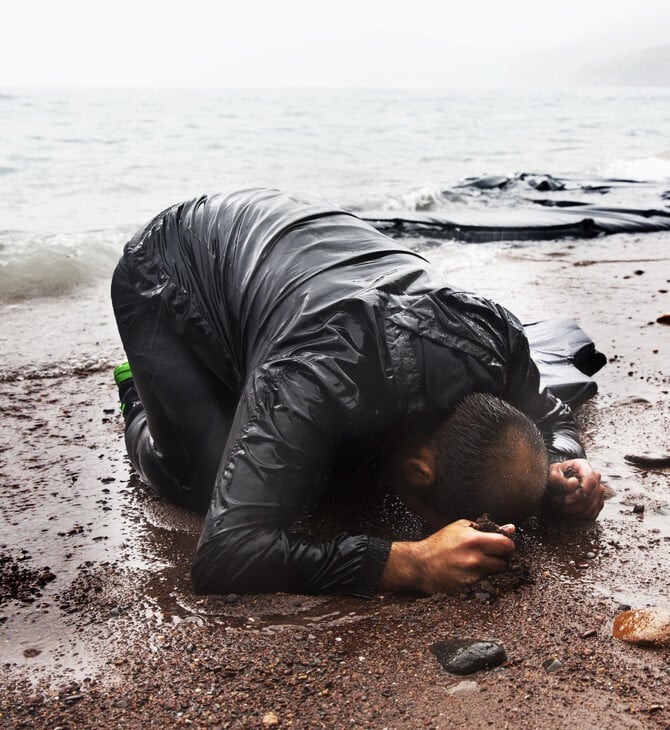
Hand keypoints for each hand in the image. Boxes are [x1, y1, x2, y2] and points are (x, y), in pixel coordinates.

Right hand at [380, 519, 515, 594]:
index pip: (507, 545)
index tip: (502, 545)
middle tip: (490, 554)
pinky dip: (482, 578)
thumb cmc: (440, 543)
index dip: (507, 544)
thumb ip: (485, 527)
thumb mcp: (460, 527)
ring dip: (491, 568)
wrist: (420, 564)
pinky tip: (470, 572)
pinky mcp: (469, 588)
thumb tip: (510, 528)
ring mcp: (472, 576)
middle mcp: (475, 559)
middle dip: (500, 557)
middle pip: (504, 561)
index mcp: (474, 540)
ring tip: (477, 563)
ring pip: (496, 573)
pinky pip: (485, 583)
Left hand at [546, 458, 603, 520]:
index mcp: (584, 466)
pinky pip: (592, 513)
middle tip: (562, 505)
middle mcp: (595, 477)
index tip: (566, 499)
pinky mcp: (598, 502)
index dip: (579, 493)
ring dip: (576, 511)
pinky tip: (570, 512)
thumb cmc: (556, 475)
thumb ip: (560, 478)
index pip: (590, 480)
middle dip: (575, 504)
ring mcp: (598, 490)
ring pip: (592, 506)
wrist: (558, 480)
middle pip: (591, 496)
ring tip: (564, 508)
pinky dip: (580, 516)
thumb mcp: (552, 474)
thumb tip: (573, 483)